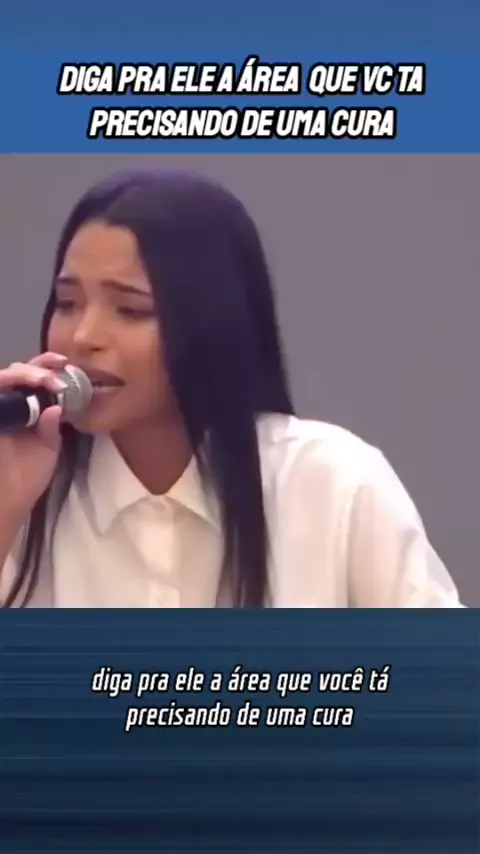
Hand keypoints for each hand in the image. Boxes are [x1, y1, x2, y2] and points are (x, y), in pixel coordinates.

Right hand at [0, 352, 67, 513]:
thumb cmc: (27, 477)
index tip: (66, 365)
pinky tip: (20, 384)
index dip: (47, 368)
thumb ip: (51, 427)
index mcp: (27, 410)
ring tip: (45, 379)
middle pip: (17, 371)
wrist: (8, 501)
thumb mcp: (47, 449)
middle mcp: (8, 405)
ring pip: (3, 376)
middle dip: (39, 367)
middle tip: (58, 370)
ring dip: (24, 373)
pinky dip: (5, 382)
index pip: (33, 380)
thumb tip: (56, 407)